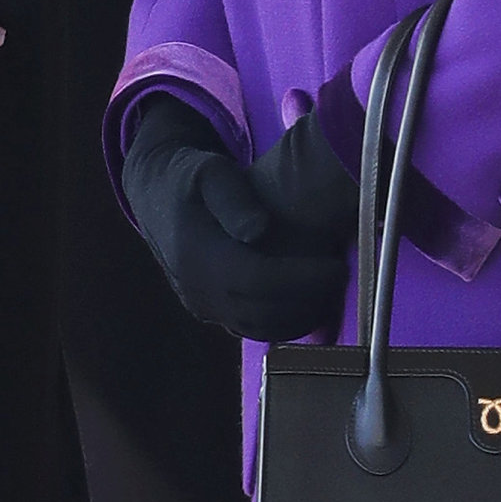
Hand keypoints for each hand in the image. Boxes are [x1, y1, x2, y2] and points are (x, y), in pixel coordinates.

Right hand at [121, 98, 359, 340]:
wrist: (157, 198)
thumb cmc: (191, 178)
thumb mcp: (209, 172)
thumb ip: (233, 198)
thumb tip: (259, 230)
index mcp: (198, 254)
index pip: (255, 279)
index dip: (300, 278)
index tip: (336, 266)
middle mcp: (198, 290)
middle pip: (261, 310)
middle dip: (309, 299)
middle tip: (343, 276)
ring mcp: (203, 306)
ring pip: (258, 328)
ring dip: (301, 316)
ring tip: (333, 290)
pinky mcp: (212, 313)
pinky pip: (251, 329)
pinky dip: (284, 324)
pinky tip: (312, 304)